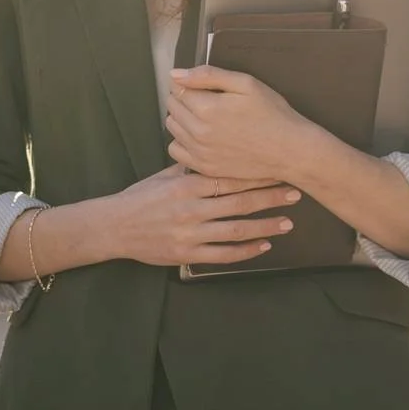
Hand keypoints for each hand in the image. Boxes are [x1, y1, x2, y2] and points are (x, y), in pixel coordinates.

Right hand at [95, 166, 300, 268]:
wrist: (113, 227)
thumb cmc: (138, 199)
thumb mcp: (162, 177)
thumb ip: (189, 170)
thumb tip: (214, 155)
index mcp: (185, 186)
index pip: (228, 179)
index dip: (255, 175)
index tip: (277, 170)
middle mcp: (191, 209)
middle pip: (239, 203)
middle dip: (269, 197)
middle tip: (294, 193)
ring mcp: (190, 234)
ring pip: (236, 230)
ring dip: (265, 226)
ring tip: (287, 222)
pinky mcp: (188, 254)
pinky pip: (223, 254)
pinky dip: (246, 251)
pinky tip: (263, 245)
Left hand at [166, 64, 322, 183]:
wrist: (291, 150)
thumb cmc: (273, 114)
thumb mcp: (246, 84)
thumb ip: (208, 75)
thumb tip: (175, 74)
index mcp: (207, 108)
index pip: (176, 89)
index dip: (186, 83)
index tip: (200, 85)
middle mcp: (198, 132)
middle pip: (172, 107)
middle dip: (183, 98)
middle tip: (205, 99)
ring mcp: (200, 152)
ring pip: (172, 127)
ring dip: (182, 118)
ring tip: (204, 116)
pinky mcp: (205, 167)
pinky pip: (176, 151)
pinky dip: (182, 141)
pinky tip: (198, 136)